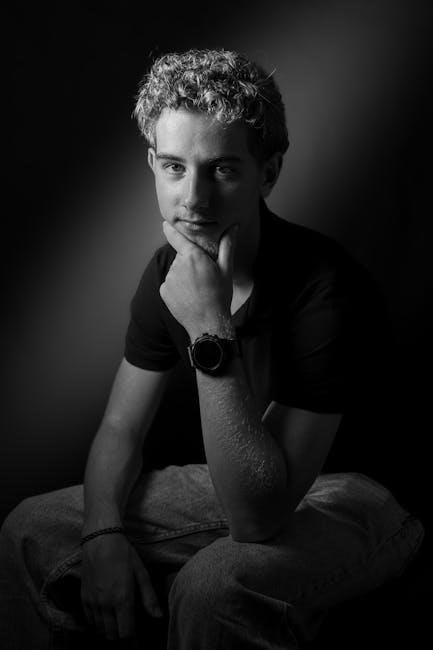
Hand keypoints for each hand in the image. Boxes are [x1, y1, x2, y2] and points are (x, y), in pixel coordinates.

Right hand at [80, 533, 162, 641]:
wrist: (100, 539)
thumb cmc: (124, 553)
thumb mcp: (141, 572)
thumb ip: (149, 598)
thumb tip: (158, 617)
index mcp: (122, 599)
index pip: (126, 633)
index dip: (132, 644)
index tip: (137, 646)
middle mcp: (105, 604)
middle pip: (112, 636)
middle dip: (121, 640)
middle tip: (130, 640)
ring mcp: (92, 602)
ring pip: (100, 630)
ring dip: (110, 633)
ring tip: (119, 631)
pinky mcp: (83, 597)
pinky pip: (89, 620)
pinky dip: (97, 625)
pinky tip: (105, 621)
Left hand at [160, 221, 237, 338]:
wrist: (208, 323)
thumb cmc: (220, 295)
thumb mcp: (226, 270)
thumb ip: (227, 246)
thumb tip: (234, 227)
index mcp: (192, 256)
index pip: (176, 237)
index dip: (170, 229)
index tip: (165, 223)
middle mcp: (177, 265)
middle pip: (182, 257)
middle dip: (190, 262)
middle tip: (203, 277)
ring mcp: (169, 279)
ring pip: (176, 271)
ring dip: (184, 276)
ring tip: (198, 289)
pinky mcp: (164, 291)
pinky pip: (171, 284)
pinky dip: (178, 288)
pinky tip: (189, 296)